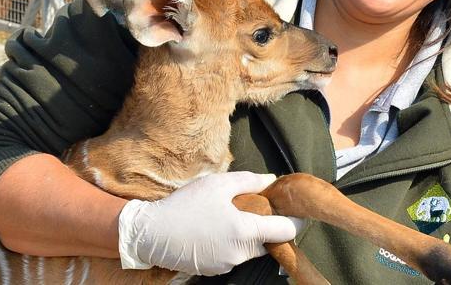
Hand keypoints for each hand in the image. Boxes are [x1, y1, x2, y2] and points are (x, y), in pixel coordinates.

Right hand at [118, 171, 302, 275]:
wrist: (152, 233)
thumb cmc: (185, 206)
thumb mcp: (218, 185)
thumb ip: (249, 181)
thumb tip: (271, 180)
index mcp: (245, 231)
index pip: (285, 231)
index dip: (295, 220)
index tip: (298, 212)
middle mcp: (240, 253)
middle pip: (268, 241)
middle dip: (267, 226)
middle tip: (255, 208)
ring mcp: (227, 264)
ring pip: (250, 249)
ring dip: (247, 235)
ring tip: (228, 216)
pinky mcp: (215, 270)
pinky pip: (233, 256)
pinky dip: (231, 243)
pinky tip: (215, 229)